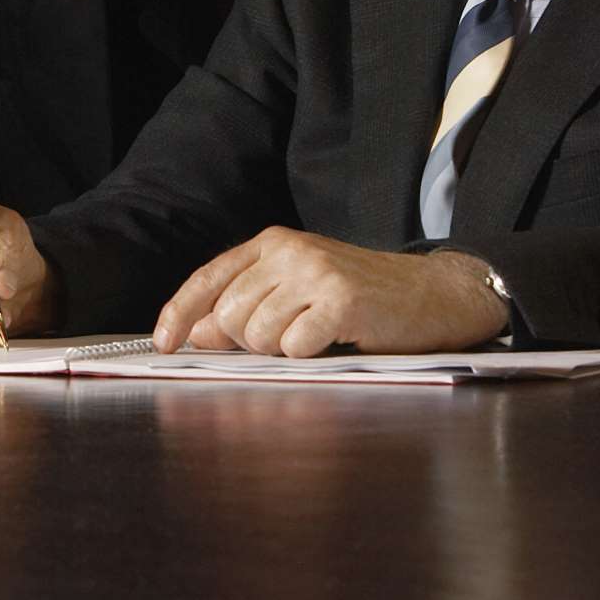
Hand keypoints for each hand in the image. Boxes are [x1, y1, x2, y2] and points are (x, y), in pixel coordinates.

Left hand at [152, 230, 508, 358]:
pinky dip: (309, 355)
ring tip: (316, 337)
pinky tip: (333, 341)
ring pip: (257, 335)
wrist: (435, 294)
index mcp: (272, 244)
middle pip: (229, 316)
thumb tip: (199, 332)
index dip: (180, 313)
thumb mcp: (299, 293)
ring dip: (281, 351)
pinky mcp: (341, 301)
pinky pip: (294, 347)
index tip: (164, 344)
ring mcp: (316, 273)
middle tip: (290, 339)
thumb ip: (248, 307)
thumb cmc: (363, 299)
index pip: (208, 278)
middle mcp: (289, 252)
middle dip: (248, 342)